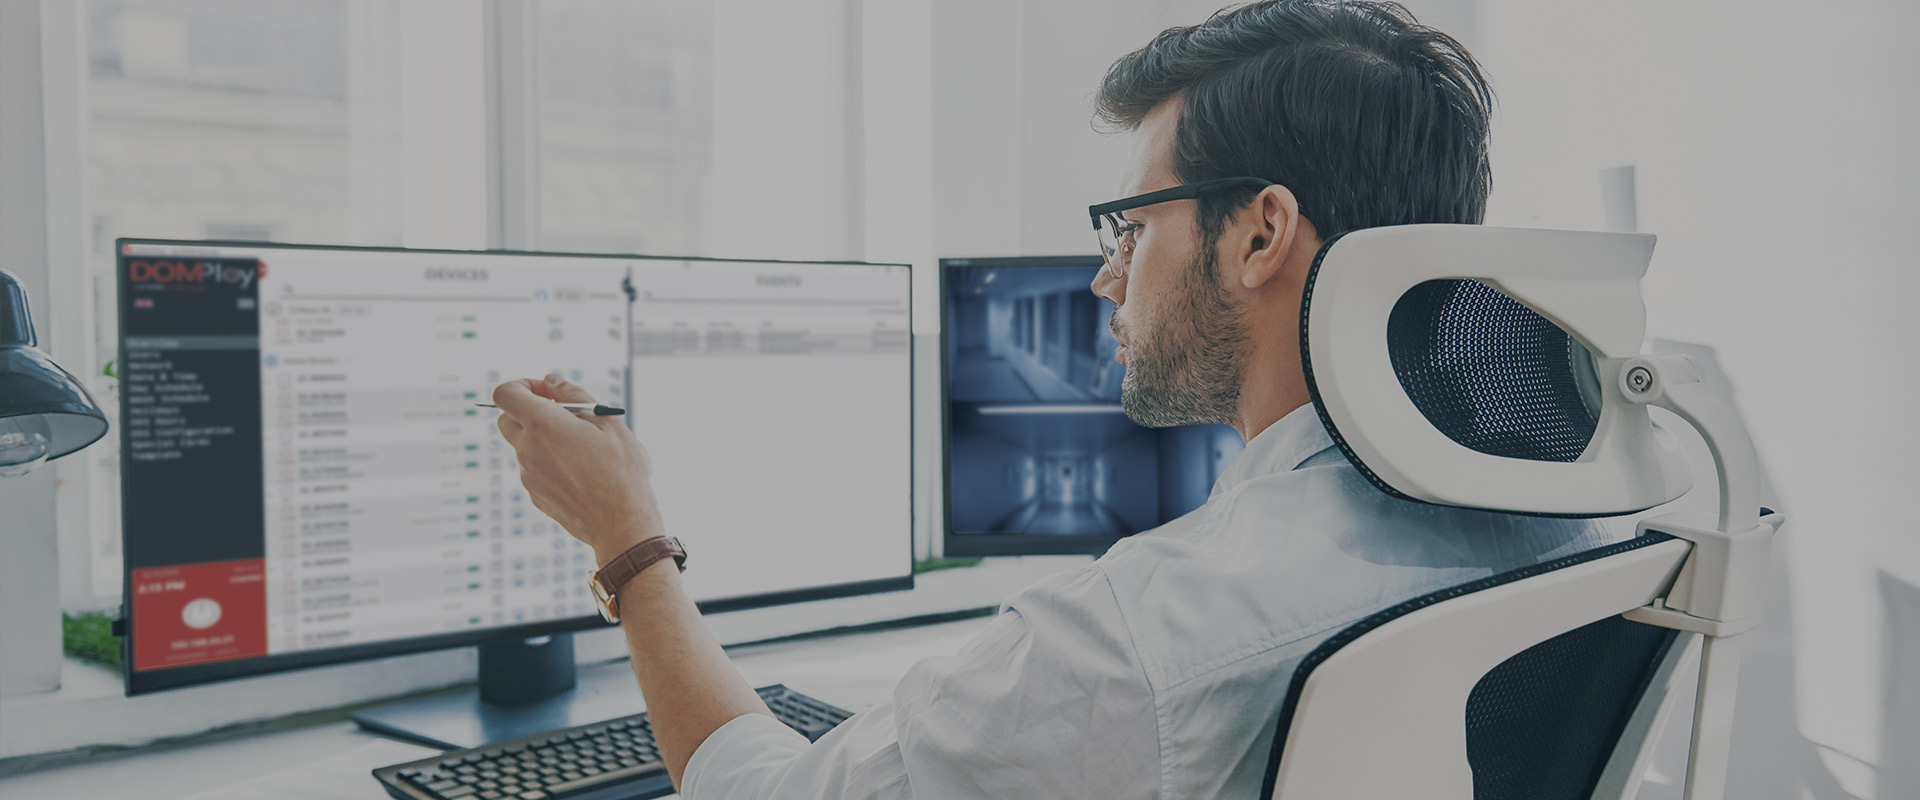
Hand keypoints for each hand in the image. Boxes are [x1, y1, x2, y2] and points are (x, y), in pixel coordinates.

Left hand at [492, 374, 663, 562]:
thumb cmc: (621, 470)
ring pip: (524, 446)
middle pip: (507, 419)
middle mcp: (527, 449)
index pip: (505, 393)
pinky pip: (535, 469)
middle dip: (528, 411)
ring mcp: (528, 475)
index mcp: (542, 424)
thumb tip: (551, 381)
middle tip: (562, 416)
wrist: (622, 524)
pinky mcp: (535, 495)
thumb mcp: (608, 422)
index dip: (522, 385)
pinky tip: (582, 473)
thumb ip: (574, 395)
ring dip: (544, 439)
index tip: (547, 392)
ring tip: (584, 450)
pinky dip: (550, 463)